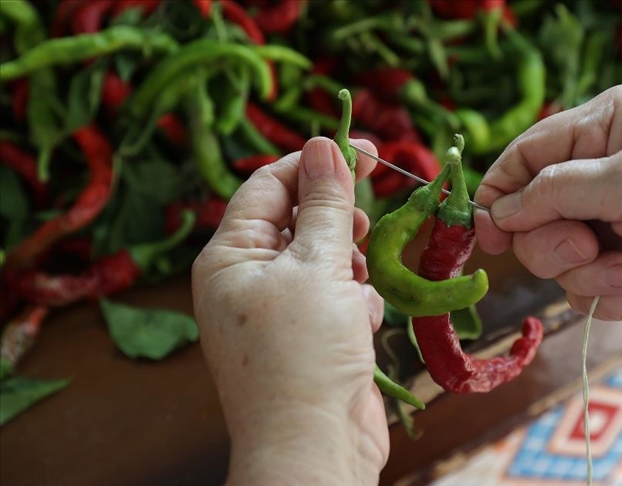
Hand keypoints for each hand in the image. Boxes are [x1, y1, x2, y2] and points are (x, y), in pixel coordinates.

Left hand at [192, 138, 387, 484]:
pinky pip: (337, 297)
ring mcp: (279, 312)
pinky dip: (355, 301)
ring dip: (350, 263)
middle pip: (297, 219)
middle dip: (337, 216)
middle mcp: (247, 280)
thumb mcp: (318, 266)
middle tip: (370, 214)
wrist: (314, 446)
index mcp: (230, 257)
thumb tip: (325, 144)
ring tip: (358, 283)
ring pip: (323, 258)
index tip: (365, 148)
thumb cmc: (305, 353)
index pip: (268, 185)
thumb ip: (326, 203)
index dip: (314, 162)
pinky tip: (361, 323)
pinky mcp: (310, 337)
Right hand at [474, 85, 621, 331]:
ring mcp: (609, 221)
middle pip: (530, 215)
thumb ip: (555, 191)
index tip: (488, 235)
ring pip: (554, 259)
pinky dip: (612, 295)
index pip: (527, 154)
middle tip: (590, 247)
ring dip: (591, 273)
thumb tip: (497, 212)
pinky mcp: (619, 266)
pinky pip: (581, 289)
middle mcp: (600, 171)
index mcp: (606, 127)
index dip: (500, 193)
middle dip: (558, 242)